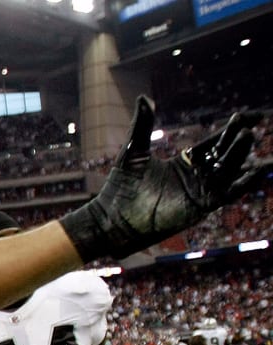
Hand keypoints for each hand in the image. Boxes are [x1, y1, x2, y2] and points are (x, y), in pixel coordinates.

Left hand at [60, 96, 261, 261]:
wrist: (114, 217)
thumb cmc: (121, 186)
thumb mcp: (134, 150)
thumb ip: (143, 124)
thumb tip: (143, 97)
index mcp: (184, 161)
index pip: (214, 142)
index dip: (232, 128)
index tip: (248, 116)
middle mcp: (196, 175)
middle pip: (224, 154)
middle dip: (237, 141)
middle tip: (250, 126)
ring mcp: (200, 191)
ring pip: (228, 171)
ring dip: (240, 157)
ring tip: (250, 139)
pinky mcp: (201, 206)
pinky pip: (228, 193)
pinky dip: (244, 183)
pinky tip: (258, 170)